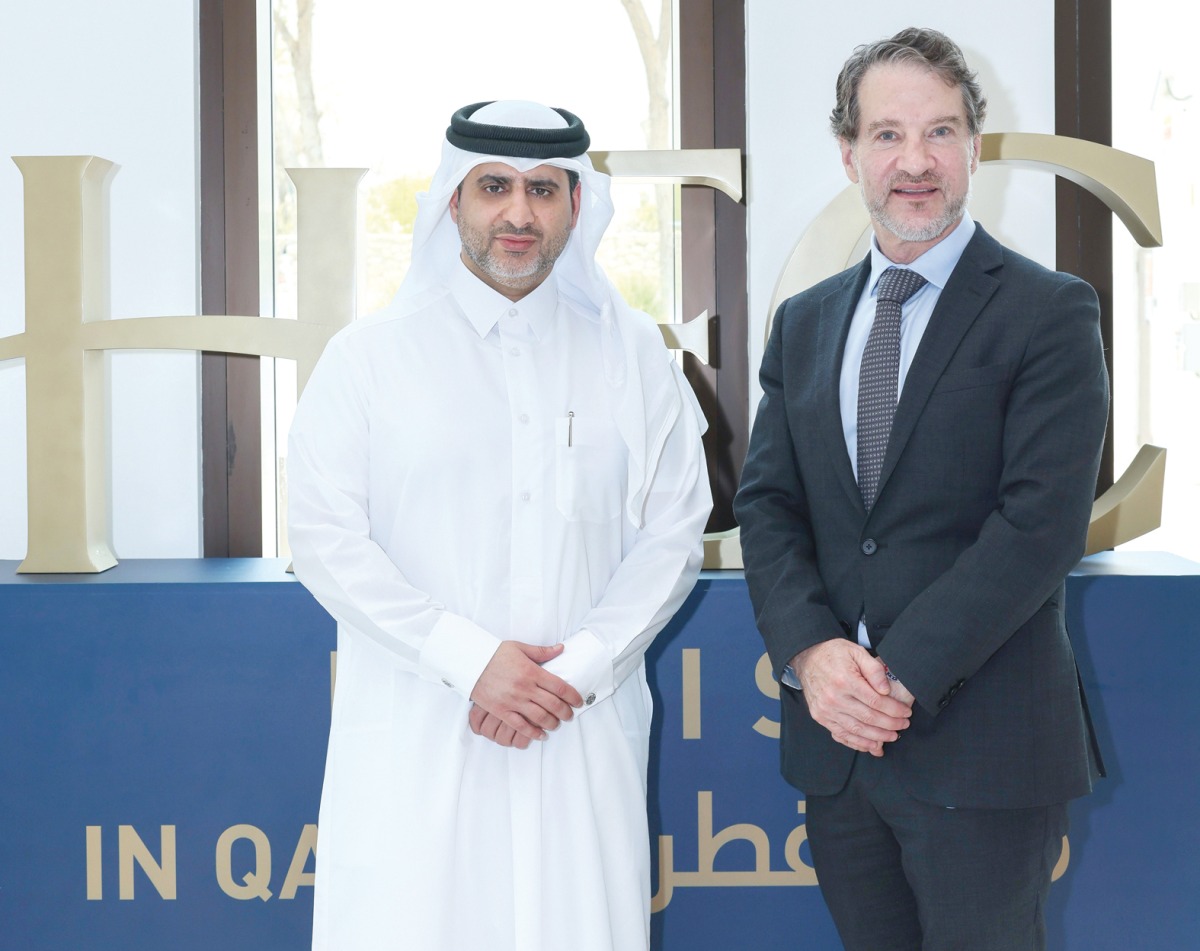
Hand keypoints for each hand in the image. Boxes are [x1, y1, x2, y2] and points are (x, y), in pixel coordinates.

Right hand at [470, 641, 583, 743]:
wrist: (470, 662)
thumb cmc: (494, 654)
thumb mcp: (519, 648)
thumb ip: (542, 652)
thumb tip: (561, 649)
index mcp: (532, 671)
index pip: (560, 687)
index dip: (573, 696)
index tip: (579, 701)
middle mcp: (525, 687)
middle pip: (553, 704)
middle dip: (565, 712)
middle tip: (569, 715)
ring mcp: (513, 701)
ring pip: (539, 717)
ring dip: (552, 723)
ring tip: (557, 724)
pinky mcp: (501, 710)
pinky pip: (520, 725)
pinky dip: (533, 732)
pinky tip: (540, 735)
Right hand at [791, 640, 911, 755]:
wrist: (808, 657)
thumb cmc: (835, 654)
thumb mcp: (857, 652)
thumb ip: (874, 669)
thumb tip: (886, 690)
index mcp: (845, 680)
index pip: (876, 702)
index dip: (894, 710)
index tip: (906, 713)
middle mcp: (834, 698)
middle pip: (868, 718)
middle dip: (890, 725)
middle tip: (903, 726)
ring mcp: (825, 710)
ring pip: (856, 730)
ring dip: (877, 738)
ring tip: (892, 737)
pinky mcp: (820, 716)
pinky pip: (841, 734)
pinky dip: (857, 743)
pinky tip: (871, 746)